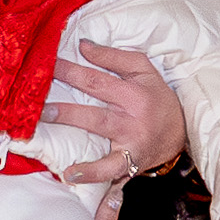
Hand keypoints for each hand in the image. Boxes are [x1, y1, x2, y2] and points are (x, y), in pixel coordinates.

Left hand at [47, 41, 186, 188]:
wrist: (181, 136)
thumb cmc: (158, 100)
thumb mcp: (145, 72)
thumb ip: (114, 57)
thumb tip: (83, 45)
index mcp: (134, 90)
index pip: (98, 76)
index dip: (72, 69)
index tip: (47, 63)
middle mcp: (132, 113)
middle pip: (96, 94)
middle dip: (66, 88)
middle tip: (37, 90)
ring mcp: (130, 138)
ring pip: (98, 126)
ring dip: (70, 120)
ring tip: (43, 118)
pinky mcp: (130, 161)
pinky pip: (110, 168)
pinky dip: (91, 173)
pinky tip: (70, 174)